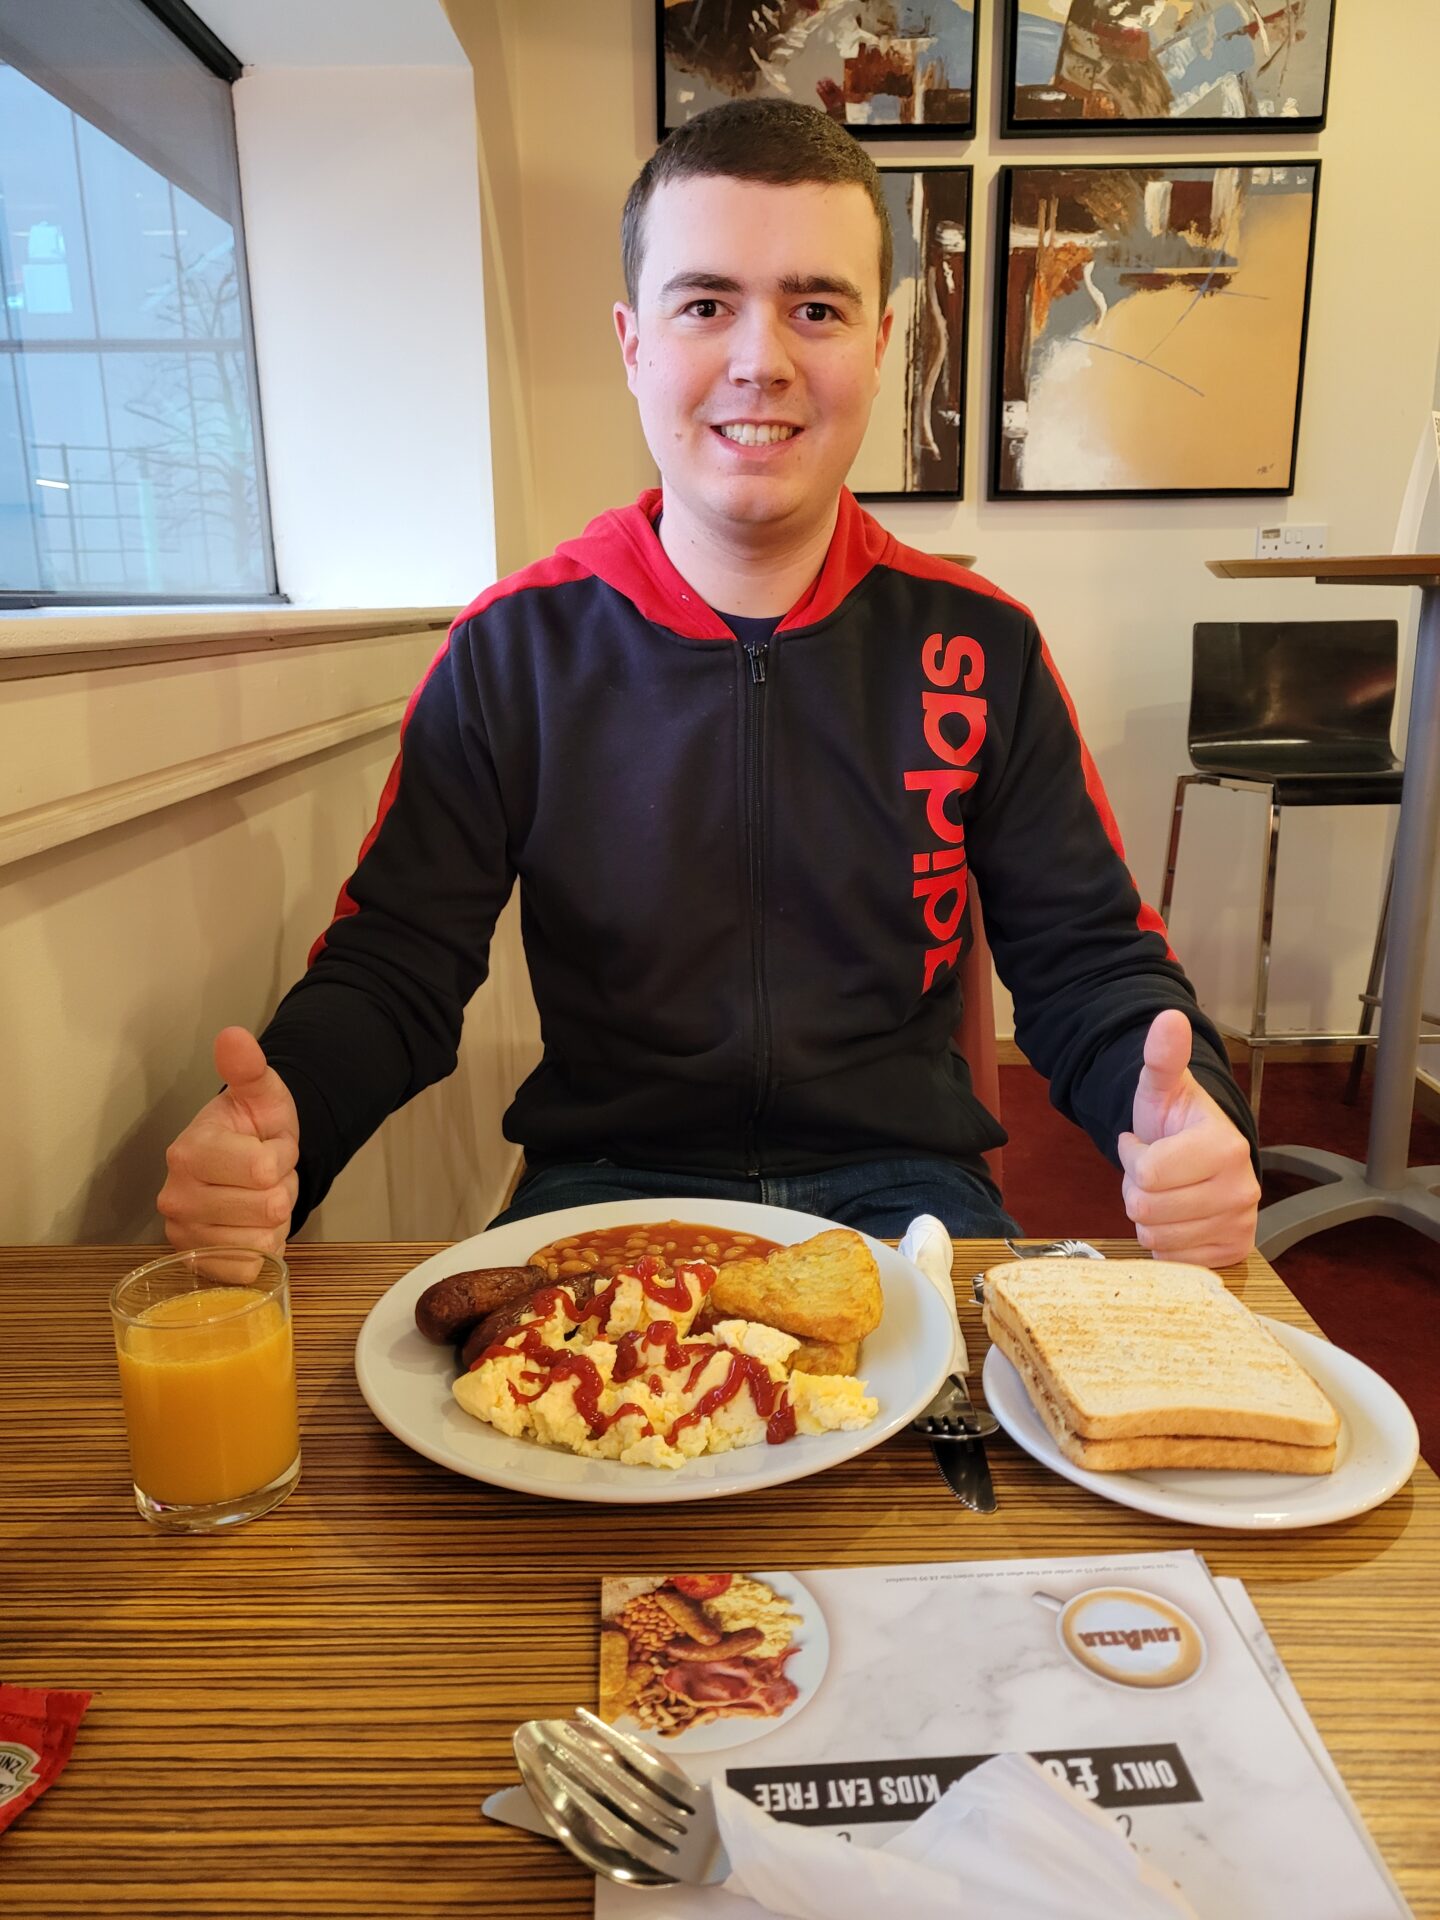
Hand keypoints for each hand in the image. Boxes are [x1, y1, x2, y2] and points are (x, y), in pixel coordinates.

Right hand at [157, 1028, 300, 1256]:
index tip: (268, 1148)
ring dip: (272, 1221)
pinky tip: (247, 1225)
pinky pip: (248, 1268)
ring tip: (255, 1198)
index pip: (264, 1168)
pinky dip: (259, 1250)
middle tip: (263, 1177)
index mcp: (189, 1151)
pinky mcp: (195, 1263)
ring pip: (262, 1240)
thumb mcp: (260, 1093)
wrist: (245, 1159)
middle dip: (280, 1189)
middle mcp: (175, 1196)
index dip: (281, 1158)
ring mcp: (182, 1233)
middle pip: (268, 1207)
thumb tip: (233, 1036)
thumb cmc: (253, 1128)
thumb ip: (249, 1067)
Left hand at [1117, 1009, 1259, 1267]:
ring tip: (1166, 1190)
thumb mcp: (1161, 1087)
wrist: (1200, 1154)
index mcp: (1226, 1146)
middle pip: (1147, 1209)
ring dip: (1148, 1216)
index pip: (1147, 1173)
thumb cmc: (1175, 1122)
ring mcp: (1240, 1223)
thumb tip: (1168, 1018)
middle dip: (1138, 1189)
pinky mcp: (1233, 1251)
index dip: (1134, 1158)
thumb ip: (1162, 1056)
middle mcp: (1241, 1189)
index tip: (1146, 1143)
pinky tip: (1178, 1216)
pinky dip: (1165, 1242)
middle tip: (1153, 1171)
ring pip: (1155, 1237)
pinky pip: (1173, 1259)